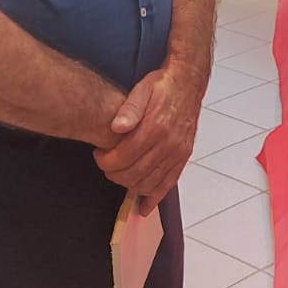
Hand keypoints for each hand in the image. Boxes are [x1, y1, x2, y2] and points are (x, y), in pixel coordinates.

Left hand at [93, 58, 205, 211]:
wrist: (188, 82)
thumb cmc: (163, 85)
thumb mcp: (143, 88)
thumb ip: (129, 108)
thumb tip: (117, 126)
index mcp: (155, 127)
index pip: (124, 157)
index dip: (106, 161)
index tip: (99, 155)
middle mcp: (168, 143)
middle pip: (134, 174)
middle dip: (114, 174)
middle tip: (106, 165)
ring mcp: (177, 152)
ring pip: (149, 183)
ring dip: (130, 185)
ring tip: (120, 174)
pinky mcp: (183, 156)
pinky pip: (169, 184)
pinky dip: (155, 197)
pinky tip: (144, 205)